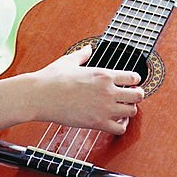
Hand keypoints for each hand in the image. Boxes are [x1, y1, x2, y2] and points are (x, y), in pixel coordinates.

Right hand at [28, 44, 143, 134]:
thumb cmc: (51, 79)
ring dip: (129, 111)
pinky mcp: (96, 123)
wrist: (39, 96)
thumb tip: (88, 49)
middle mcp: (108, 91)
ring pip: (132, 112)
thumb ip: (82, 55)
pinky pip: (120, 128)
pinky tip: (114, 121)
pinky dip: (120, 126)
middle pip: (138, 95)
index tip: (130, 83)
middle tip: (129, 97)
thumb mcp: (69, 61)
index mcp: (104, 74)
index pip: (134, 77)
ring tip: (122, 110)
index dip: (135, 81)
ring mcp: (104, 108)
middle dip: (136, 96)